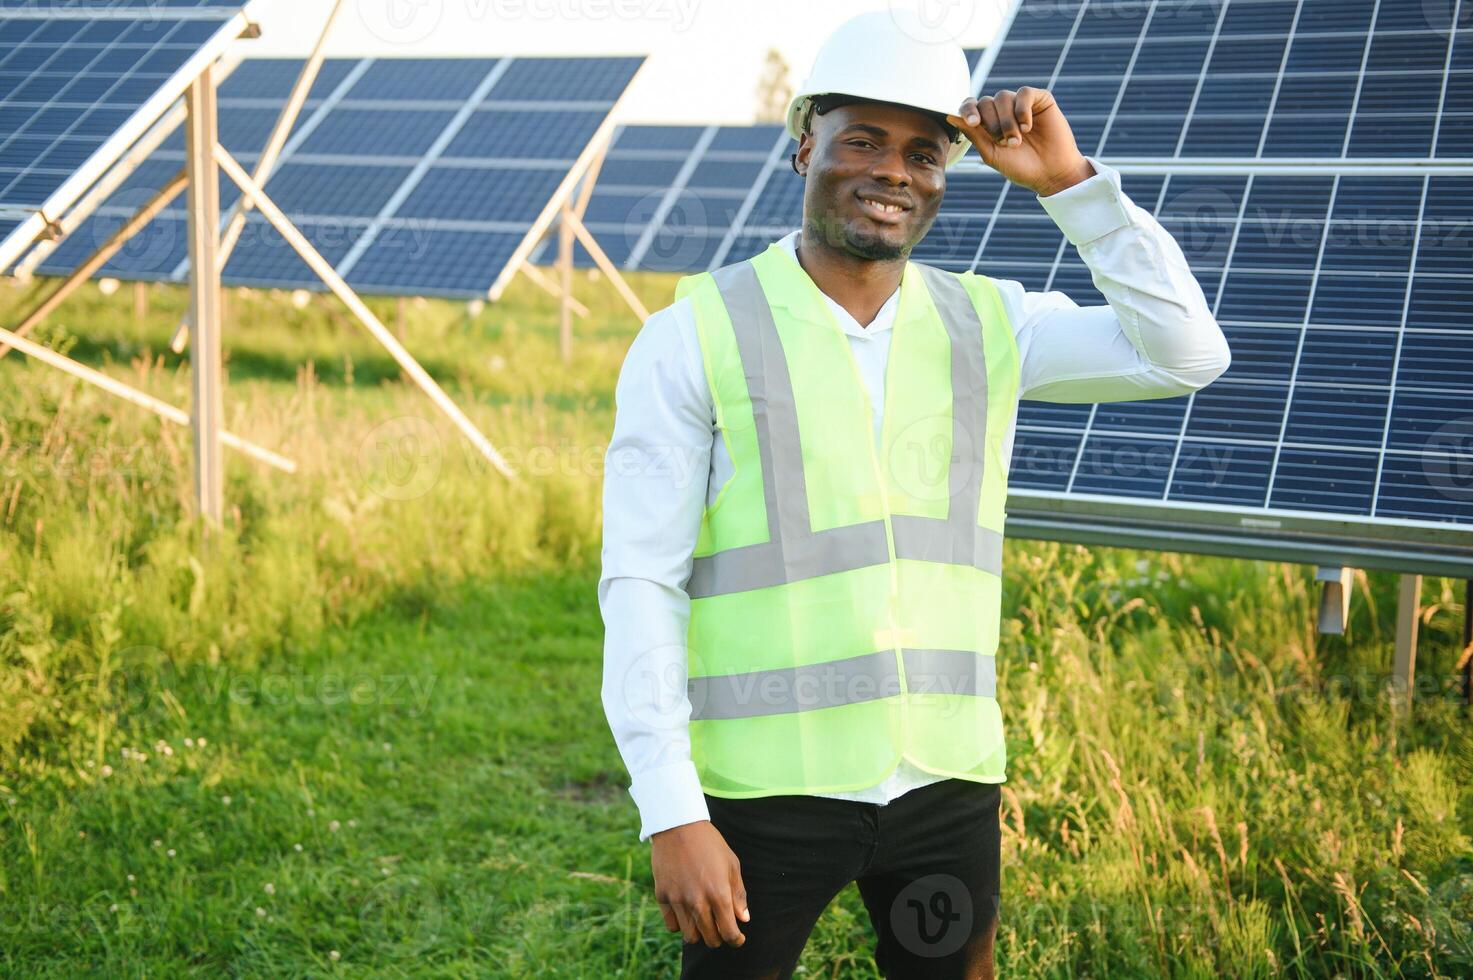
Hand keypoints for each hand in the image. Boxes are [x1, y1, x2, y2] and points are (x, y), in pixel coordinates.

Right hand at [651, 820, 749, 947]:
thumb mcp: (732, 864)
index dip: (736, 940)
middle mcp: (698, 901)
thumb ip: (738, 894)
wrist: (678, 826)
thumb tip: (743, 919)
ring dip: (699, 934)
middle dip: (719, 938)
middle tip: (721, 929)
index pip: (729, 932)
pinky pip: (672, 925)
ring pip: (690, 936)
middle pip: (710, 939)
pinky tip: (686, 914)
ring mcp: (678, 900)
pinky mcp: (663, 896)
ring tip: (703, 922)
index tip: (738, 938)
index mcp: (719, 894)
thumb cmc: (710, 843)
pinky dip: (680, 925)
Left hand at [948, 87, 1095, 196]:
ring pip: (1003, 96)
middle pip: (986, 101)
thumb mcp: (992, 154)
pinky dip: (1022, 110)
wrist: (1051, 173)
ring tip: (1017, 140)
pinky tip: (1027, 127)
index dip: (968, 110)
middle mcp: (1003, 110)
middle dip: (992, 124)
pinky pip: (1024, 93)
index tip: (973, 123)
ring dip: (1007, 121)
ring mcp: (1021, 104)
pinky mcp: (1040, 100)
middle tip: (1005, 143)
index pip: (971, 106)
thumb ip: (973, 135)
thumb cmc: (1021, 167)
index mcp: (988, 123)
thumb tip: (951, 116)